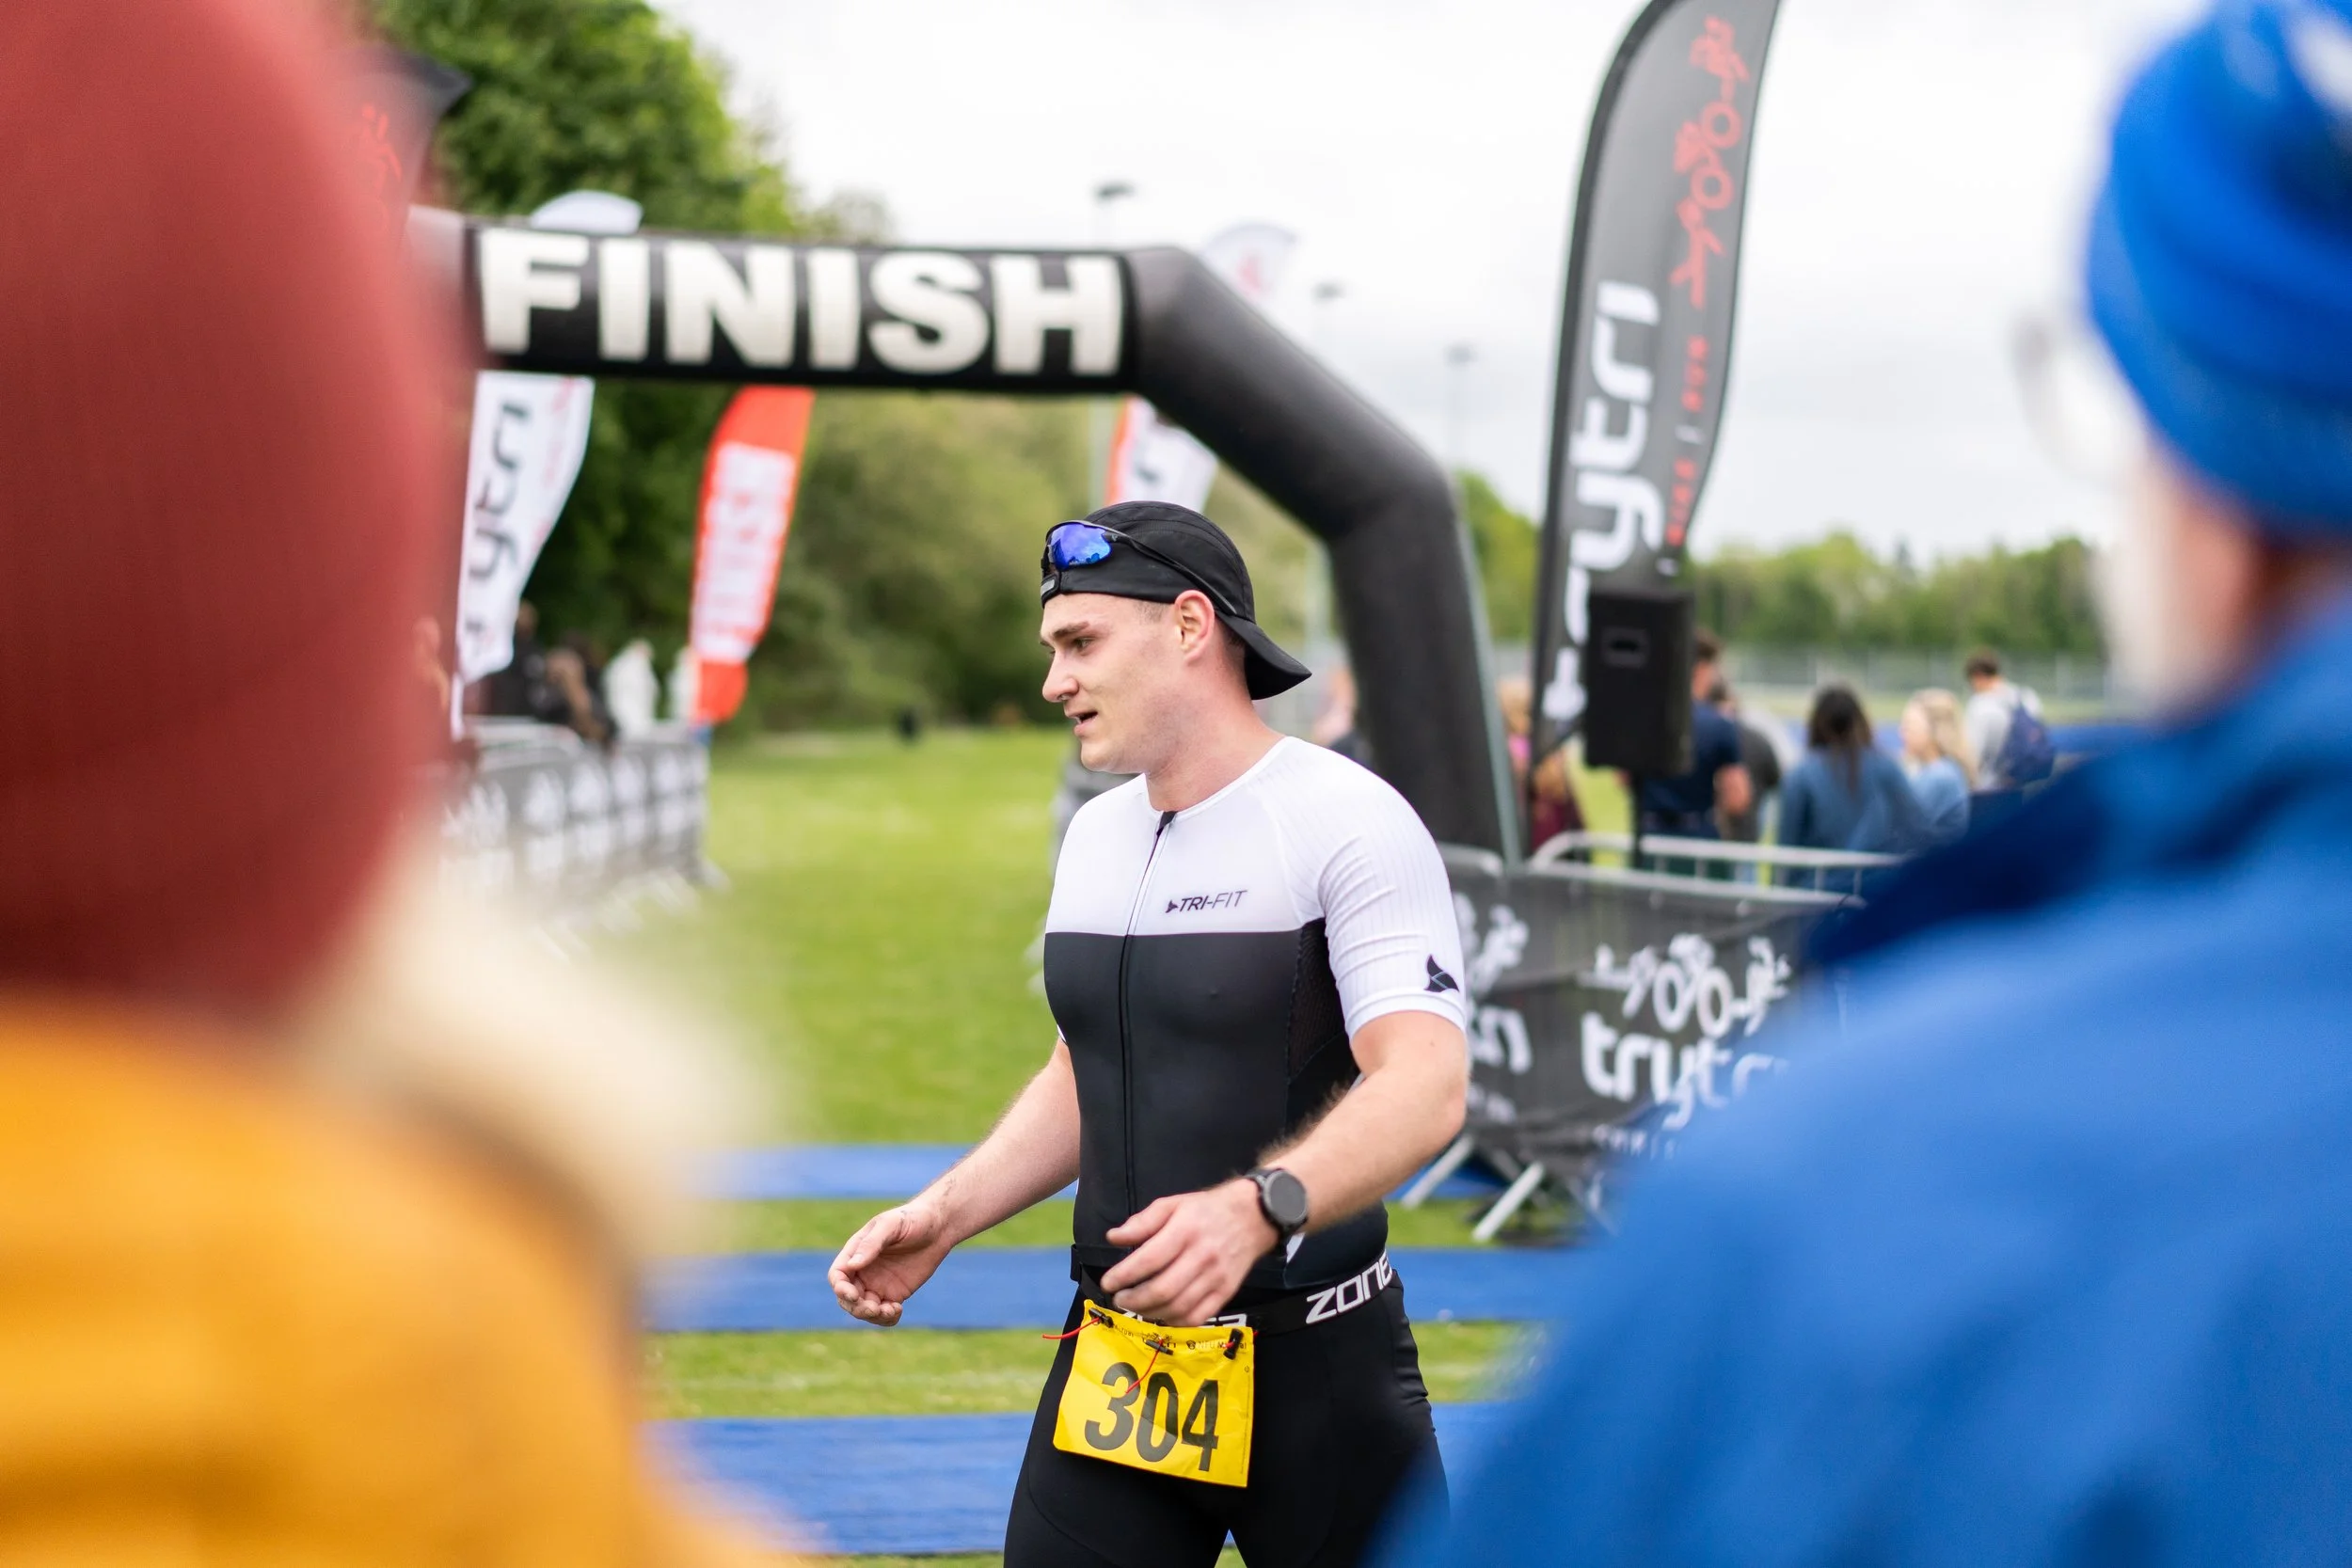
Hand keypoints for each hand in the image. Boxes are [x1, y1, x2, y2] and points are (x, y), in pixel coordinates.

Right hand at [828, 1203, 951, 1325]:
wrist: (938, 1228)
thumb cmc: (912, 1219)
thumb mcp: (891, 1225)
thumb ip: (871, 1244)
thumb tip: (852, 1265)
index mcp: (855, 1252)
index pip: (838, 1276)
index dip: (840, 1288)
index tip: (854, 1295)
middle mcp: (863, 1271)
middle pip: (846, 1298)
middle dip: (856, 1307)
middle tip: (874, 1309)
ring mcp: (877, 1284)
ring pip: (863, 1310)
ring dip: (872, 1316)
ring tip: (891, 1310)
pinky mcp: (894, 1294)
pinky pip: (883, 1314)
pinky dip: (886, 1319)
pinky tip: (898, 1310)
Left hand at [1099, 1180, 1279, 1325]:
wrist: (1254, 1217)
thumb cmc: (1207, 1209)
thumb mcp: (1173, 1203)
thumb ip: (1142, 1221)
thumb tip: (1114, 1238)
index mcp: (1185, 1230)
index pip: (1149, 1260)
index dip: (1124, 1275)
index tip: (1108, 1282)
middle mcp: (1202, 1256)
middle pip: (1162, 1289)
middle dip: (1133, 1300)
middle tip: (1119, 1298)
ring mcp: (1216, 1278)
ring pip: (1178, 1307)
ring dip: (1150, 1313)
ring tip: (1135, 1307)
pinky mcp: (1226, 1293)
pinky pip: (1197, 1316)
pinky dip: (1174, 1321)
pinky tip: (1160, 1314)